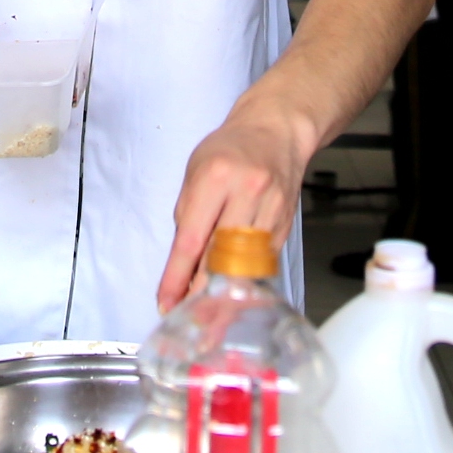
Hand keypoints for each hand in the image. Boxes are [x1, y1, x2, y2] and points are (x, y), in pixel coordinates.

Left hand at [156, 102, 311, 311]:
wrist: (275, 132)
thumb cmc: (230, 150)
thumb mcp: (195, 172)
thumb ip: (188, 218)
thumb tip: (181, 266)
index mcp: (214, 178)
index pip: (191, 239)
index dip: (177, 277)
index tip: (166, 302)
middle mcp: (246, 193)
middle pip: (220, 258)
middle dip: (200, 294)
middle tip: (186, 321)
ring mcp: (271, 210)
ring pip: (244, 265)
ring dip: (225, 295)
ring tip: (209, 320)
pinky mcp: (285, 224)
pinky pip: (263, 262)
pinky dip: (246, 282)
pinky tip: (234, 297)